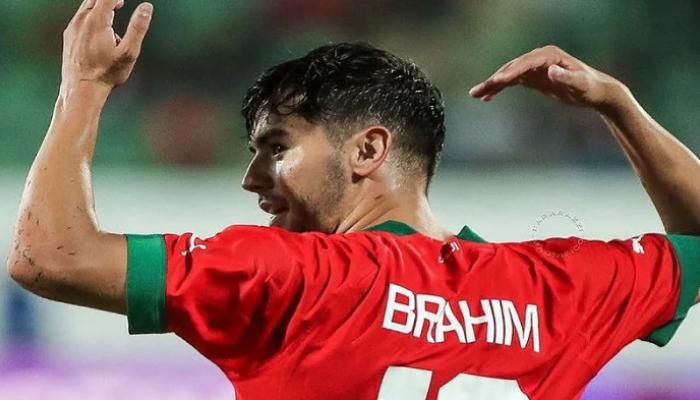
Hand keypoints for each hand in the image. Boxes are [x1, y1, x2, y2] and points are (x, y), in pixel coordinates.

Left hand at [61, 0, 152, 89]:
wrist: (81, 89)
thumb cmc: (106, 73)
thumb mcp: (129, 52)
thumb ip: (138, 27)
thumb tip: (146, 7)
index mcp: (96, 21)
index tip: (123, 1)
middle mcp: (81, 21)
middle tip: (120, 3)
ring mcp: (73, 28)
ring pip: (85, 8)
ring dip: (100, 7)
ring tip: (113, 12)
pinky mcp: (68, 36)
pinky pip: (80, 19)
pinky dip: (90, 17)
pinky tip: (99, 29)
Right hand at [469, 45, 624, 110]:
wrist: (596, 92)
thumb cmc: (590, 88)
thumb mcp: (580, 85)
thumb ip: (565, 78)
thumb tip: (549, 71)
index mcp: (549, 55)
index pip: (526, 63)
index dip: (512, 71)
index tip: (498, 80)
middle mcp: (539, 58)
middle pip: (512, 68)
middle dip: (494, 79)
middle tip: (478, 90)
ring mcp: (534, 68)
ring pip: (508, 75)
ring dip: (492, 85)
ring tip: (475, 94)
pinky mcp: (533, 78)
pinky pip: (512, 82)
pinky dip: (500, 89)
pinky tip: (487, 98)